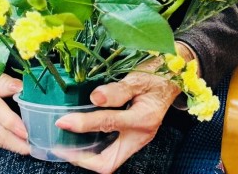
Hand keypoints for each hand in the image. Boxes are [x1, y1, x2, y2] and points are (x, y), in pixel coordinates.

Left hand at [54, 45, 190, 173]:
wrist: (175, 76)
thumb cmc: (158, 74)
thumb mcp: (139, 77)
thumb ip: (118, 89)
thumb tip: (95, 98)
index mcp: (143, 118)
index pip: (108, 124)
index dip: (83, 124)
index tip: (64, 121)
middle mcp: (140, 135)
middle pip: (109, 162)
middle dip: (84, 160)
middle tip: (62, 148)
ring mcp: (138, 138)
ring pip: (110, 159)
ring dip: (88, 156)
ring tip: (67, 145)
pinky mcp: (134, 136)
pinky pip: (113, 150)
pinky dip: (96, 147)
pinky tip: (83, 137)